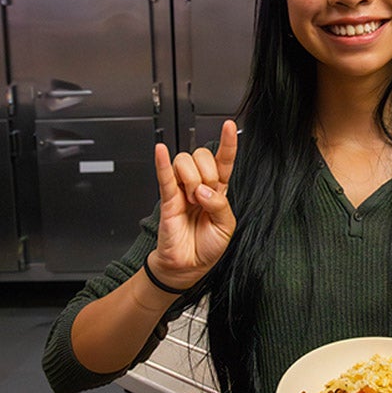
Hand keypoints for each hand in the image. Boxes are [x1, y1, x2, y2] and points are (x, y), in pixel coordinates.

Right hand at [148, 120, 237, 290]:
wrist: (188, 266)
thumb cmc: (208, 247)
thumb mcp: (226, 227)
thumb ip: (220, 204)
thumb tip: (202, 190)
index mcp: (219, 190)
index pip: (224, 160)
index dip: (228, 143)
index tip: (230, 125)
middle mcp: (200, 185)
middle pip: (203, 156)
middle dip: (207, 172)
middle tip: (205, 196)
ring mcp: (182, 190)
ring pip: (185, 162)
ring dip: (191, 178)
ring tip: (192, 199)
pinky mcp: (168, 199)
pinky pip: (164, 176)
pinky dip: (162, 162)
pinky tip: (161, 151)